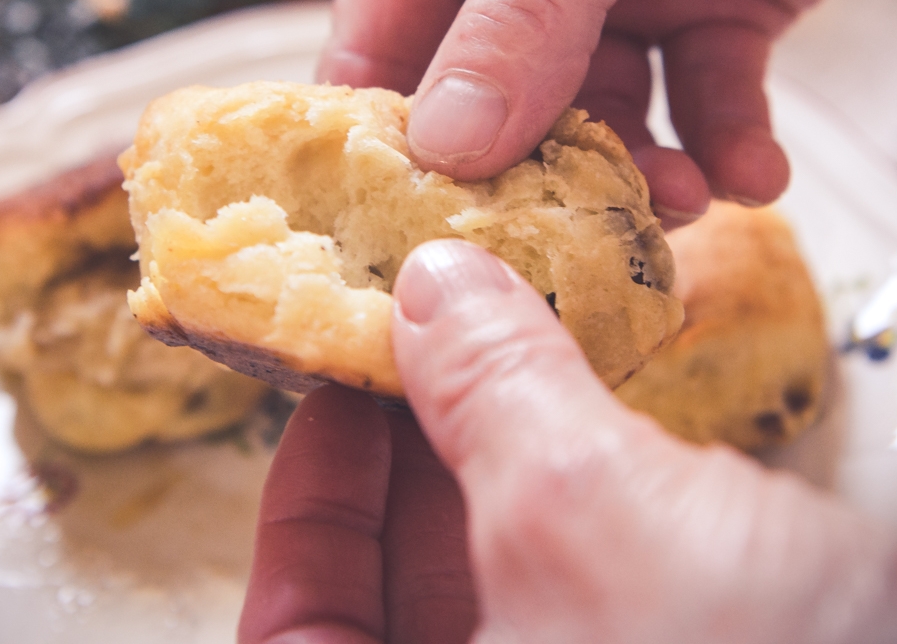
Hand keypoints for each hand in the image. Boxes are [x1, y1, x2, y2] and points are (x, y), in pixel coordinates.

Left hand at [240, 239, 896, 643]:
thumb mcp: (594, 518)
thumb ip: (489, 396)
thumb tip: (432, 286)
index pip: (297, 628)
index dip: (303, 499)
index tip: (334, 382)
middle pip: (396, 591)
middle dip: (409, 453)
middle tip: (421, 328)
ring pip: (501, 578)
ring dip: (501, 451)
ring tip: (508, 329)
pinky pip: (594, 577)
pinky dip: (585, 484)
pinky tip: (600, 390)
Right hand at [316, 0, 896, 222]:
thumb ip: (528, 12)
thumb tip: (445, 149)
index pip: (378, 52)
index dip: (387, 156)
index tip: (405, 252)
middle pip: (487, 114)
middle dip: (524, 182)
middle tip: (561, 252)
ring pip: (596, 130)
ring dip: (636, 176)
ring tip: (683, 198)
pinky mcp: (711, 18)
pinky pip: (700, 112)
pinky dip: (725, 151)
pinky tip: (754, 171)